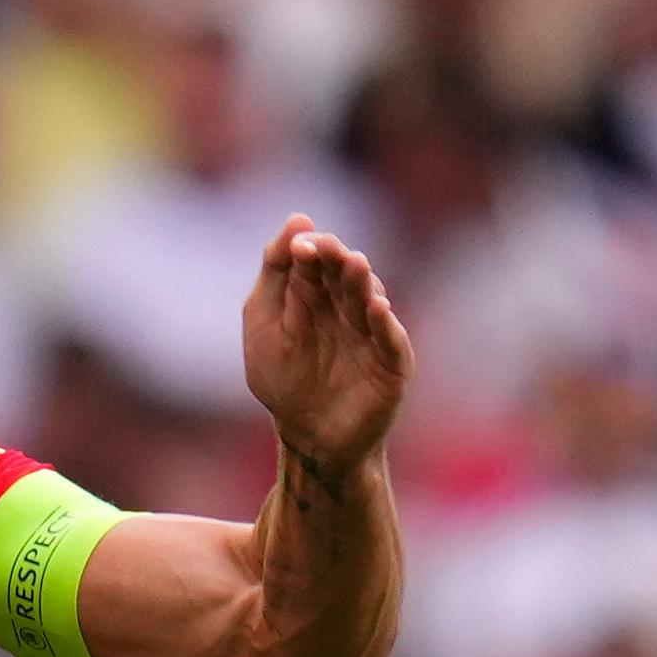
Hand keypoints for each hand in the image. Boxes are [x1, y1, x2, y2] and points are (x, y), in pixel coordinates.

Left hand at [242, 214, 411, 478]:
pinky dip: (386, 324)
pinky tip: (377, 308)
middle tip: (325, 247)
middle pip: (345, 275)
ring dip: (362, 282)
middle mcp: (349, 307)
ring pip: (369, 300)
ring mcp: (372, 333)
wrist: (306, 434)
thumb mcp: (264, 324)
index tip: (300, 240)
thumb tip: (296, 222)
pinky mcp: (391, 363)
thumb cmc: (283, 379)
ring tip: (354, 264)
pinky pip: (391, 341)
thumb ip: (275, 276)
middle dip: (336, 259)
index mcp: (317, 294)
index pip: (315, 261)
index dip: (309, 249)